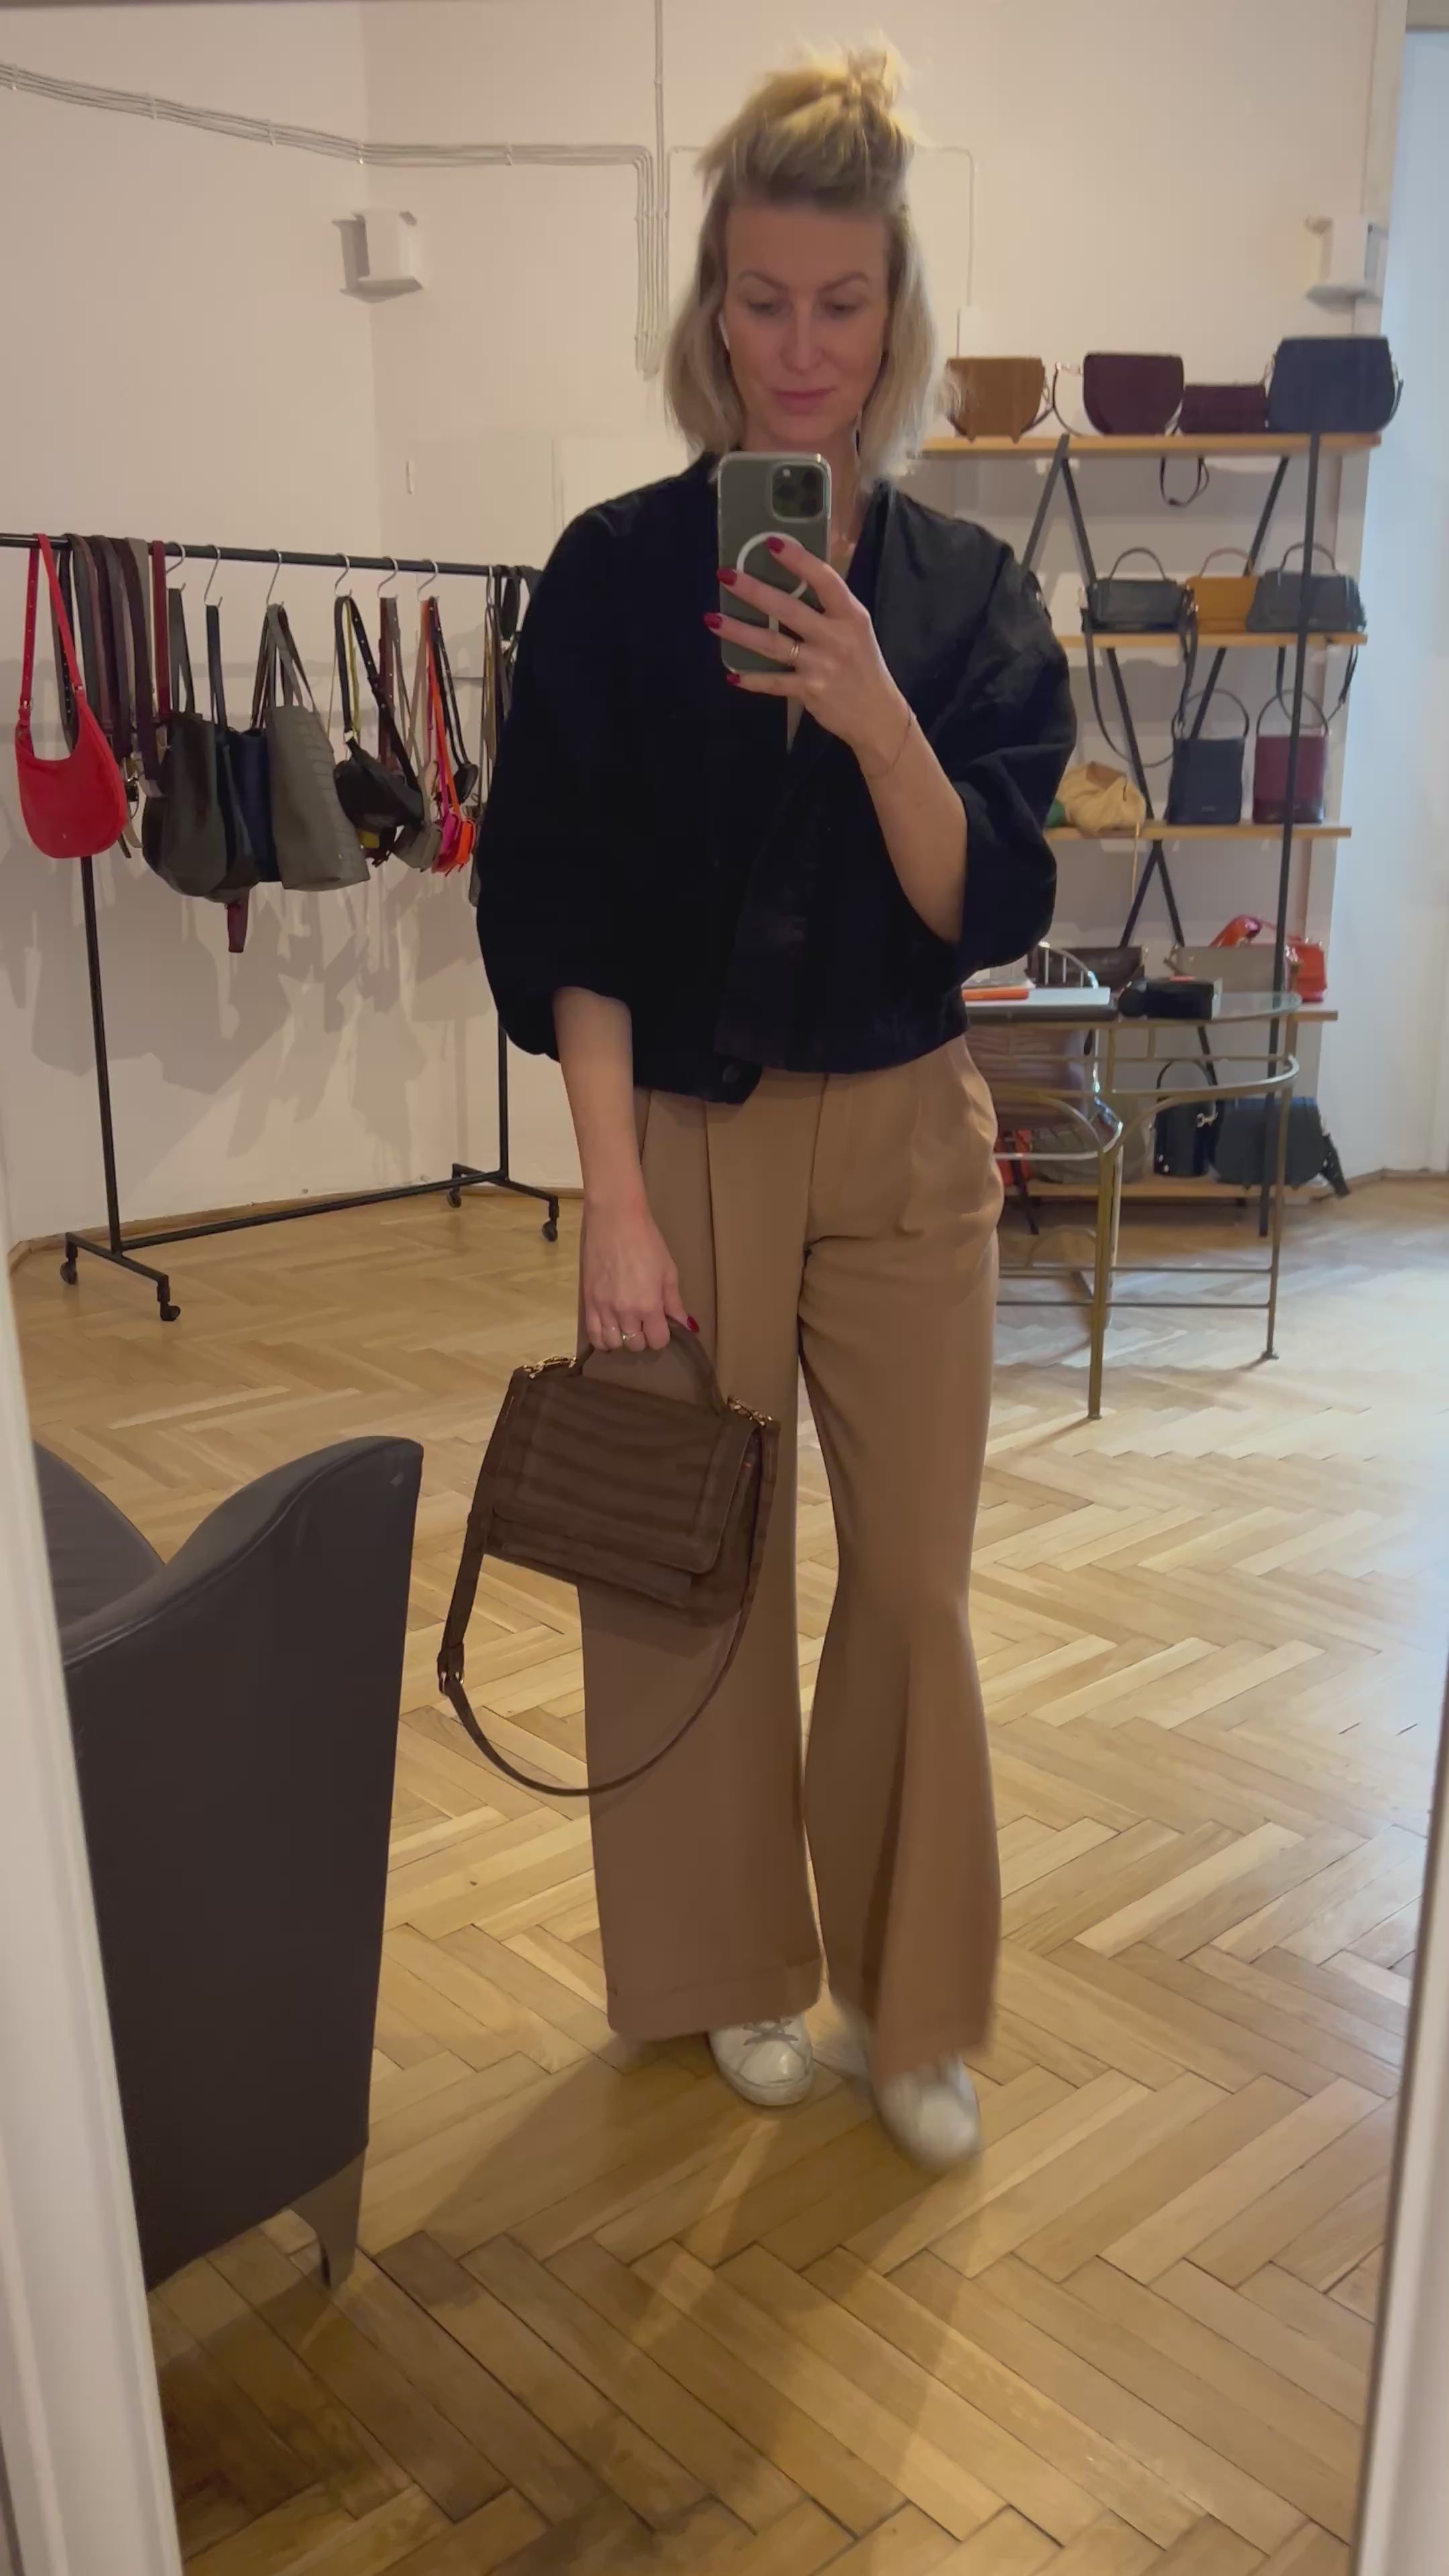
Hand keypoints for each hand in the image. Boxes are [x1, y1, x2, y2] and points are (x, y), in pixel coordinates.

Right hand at [581, 1195, 693, 1353]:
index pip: (657, 1341)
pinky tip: (610, 1330)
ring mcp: (603, 1309)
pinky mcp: (587, 1302)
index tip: (661, 1325)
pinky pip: (592, 1335)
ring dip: (623, 1339)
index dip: (662, 1336)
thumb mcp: (668, 1271)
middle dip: (643, 1337)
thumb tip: (685, 1324)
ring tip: (626, 1326)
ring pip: (613, 1344)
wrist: (615, 1220)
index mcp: (649, 1306)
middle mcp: (625, 1313)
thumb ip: (674, 1302)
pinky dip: (602, 1339)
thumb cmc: (647, 1241)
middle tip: (645, 1322)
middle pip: (636, 1345)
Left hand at [709, 536, 910, 772]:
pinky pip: (773, 682)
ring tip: (712, 619)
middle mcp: (835, 637)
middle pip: (788, 608)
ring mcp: (821, 664)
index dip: (798, 560)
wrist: (878, 715)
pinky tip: (732, 675)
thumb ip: (830, 608)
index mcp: (850, 615)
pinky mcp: (809, 691)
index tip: (772, 543)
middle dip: (754, 590)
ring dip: (739, 631)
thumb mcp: (856, 630)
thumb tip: (795, 580)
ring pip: (772, 644)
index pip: (824, 580)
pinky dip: (752, 680)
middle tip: (725, 575)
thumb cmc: (864, 666)